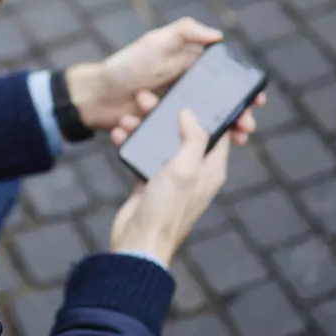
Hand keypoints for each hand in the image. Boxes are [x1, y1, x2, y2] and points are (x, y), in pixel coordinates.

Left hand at [66, 17, 264, 144]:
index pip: (226, 80)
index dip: (244, 90)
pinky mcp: (165, 131)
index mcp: (190, 68)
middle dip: (238, 117)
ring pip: (208, 125)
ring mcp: (177, 112)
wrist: (95, 97)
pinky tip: (195, 149)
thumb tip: (218, 36)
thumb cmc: (124, 66)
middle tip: (246, 129)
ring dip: (222, 134)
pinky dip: (193, 145)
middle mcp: (187, 91)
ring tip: (228, 141)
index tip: (257, 102)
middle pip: (222, 106)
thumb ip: (184, 32)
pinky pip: (183, 139)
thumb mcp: (154, 42)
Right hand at [110, 110, 228, 266]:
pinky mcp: (148, 184)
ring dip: (143, 129)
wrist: (138, 243)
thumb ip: (192, 139)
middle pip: (181, 133)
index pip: (217, 133)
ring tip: (127, 117)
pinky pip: (141, 156)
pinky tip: (119, 135)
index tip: (193, 92)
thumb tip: (191, 114)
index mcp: (210, 169)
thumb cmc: (166, 210)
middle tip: (147, 99)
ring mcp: (169, 178)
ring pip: (158, 142)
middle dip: (165, 115)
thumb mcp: (185, 169)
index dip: (207, 112)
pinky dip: (131, 144)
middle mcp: (193, 172)